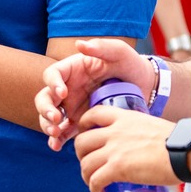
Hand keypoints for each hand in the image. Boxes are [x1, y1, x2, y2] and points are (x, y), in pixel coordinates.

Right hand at [36, 38, 150, 149]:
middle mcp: (68, 87)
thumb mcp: (119, 52)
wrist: (145, 86)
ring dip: (47, 126)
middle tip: (56, 118)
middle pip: (45, 98)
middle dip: (45, 109)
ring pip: (49, 117)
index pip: (52, 74)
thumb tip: (80, 45)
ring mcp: (72, 106)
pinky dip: (57, 139)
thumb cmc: (130, 64)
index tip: (63, 92)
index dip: (53, 83)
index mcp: (73, 69)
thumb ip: (101, 47)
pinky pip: (63, 132)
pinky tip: (57, 146)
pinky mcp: (79, 122)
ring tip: (56, 134)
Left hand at [73, 108, 175, 191]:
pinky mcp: (118, 168)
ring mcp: (114, 150)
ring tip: (94, 182)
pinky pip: (95, 179)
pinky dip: (93, 188)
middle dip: (81, 155)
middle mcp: (114, 131)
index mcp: (124, 118)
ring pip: (85, 163)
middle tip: (90, 163)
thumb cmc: (177, 141)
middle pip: (82, 142)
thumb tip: (144, 143)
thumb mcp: (152, 125)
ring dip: (86, 175)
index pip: (93, 114)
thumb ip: (141, 131)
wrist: (185, 152)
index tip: (86, 135)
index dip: (83, 125)